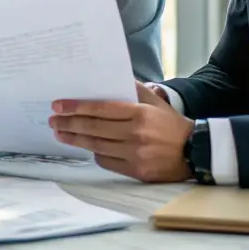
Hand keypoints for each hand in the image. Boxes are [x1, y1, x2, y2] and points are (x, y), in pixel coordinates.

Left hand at [49, 82, 193, 182]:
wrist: (196, 152)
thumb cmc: (171, 124)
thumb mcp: (155, 102)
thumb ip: (133, 89)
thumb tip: (111, 77)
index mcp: (139, 113)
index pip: (100, 109)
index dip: (76, 107)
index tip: (58, 105)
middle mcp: (135, 134)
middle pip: (93, 128)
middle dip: (69, 123)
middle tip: (53, 120)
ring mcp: (135, 154)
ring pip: (97, 146)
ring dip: (76, 140)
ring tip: (61, 134)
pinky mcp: (136, 171)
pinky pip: (107, 162)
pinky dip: (96, 154)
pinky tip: (88, 147)